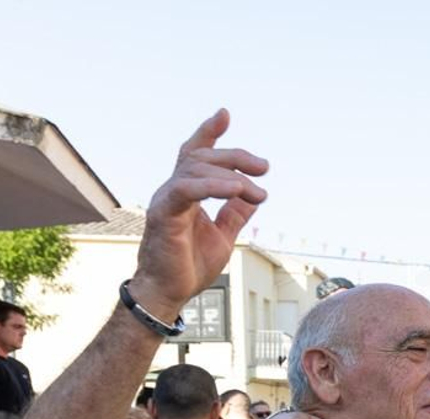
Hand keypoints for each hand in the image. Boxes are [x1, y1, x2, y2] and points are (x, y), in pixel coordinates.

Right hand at [129, 110, 269, 317]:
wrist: (169, 292)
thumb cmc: (189, 265)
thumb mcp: (223, 236)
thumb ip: (235, 215)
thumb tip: (254, 197)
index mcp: (186, 193)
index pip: (196, 155)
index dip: (208, 133)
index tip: (225, 115)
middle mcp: (173, 190)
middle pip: (202, 157)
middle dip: (236, 157)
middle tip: (265, 168)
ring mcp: (165, 200)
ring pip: (196, 169)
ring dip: (232, 176)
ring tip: (258, 192)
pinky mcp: (164, 214)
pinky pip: (186, 190)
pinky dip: (213, 186)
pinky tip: (235, 189)